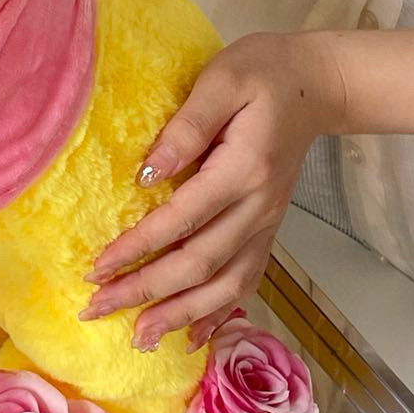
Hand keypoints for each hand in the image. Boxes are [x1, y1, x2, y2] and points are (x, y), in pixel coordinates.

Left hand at [81, 32, 344, 350]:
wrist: (318, 85)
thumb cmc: (263, 73)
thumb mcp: (222, 80)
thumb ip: (186, 126)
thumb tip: (146, 172)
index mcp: (243, 170)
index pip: (181, 220)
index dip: (137, 249)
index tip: (95, 268)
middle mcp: (257, 208)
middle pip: (199, 265)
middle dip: (145, 292)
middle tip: (95, 309)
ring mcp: (266, 224)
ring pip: (224, 286)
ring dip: (180, 315)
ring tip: (138, 338)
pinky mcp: (267, 231)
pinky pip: (245, 282)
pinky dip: (217, 314)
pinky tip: (190, 338)